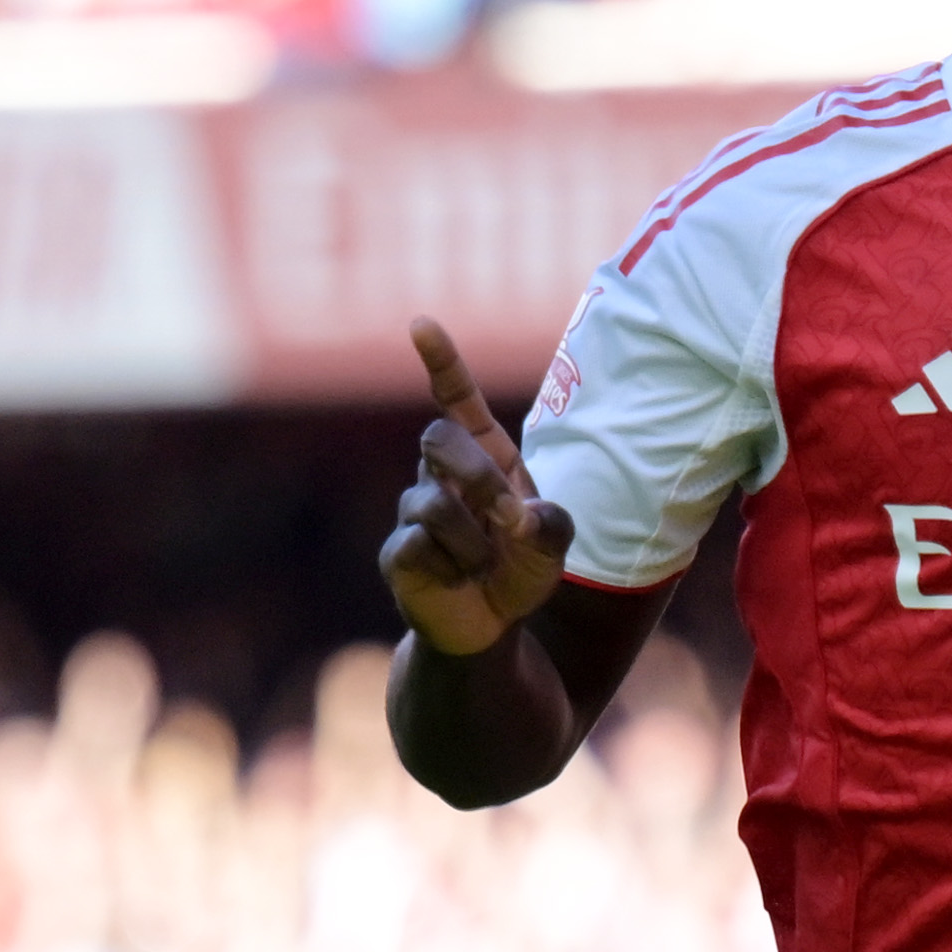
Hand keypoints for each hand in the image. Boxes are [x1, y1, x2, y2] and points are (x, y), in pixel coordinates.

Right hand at [383, 318, 571, 658]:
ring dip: (472, 540)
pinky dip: (450, 567)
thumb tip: (516, 517)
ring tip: (481, 567)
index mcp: (482, 456)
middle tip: (506, 518)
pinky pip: (416, 544)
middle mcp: (440, 474)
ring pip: (432, 502)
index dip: (441, 361)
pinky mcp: (397, 551)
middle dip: (477, 475)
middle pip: (437, 438)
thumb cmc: (521, 570)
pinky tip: (456, 582)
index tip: (421, 324)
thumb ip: (550, 524)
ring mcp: (413, 511)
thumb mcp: (554, 544)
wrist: (492, 626)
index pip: (454, 399)